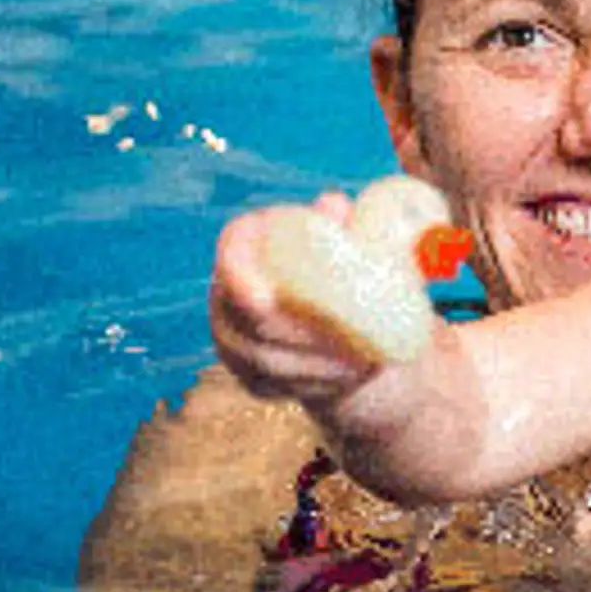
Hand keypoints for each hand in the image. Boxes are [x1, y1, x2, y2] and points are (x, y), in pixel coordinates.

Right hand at [209, 194, 383, 405]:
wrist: (346, 327)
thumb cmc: (350, 273)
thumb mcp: (357, 244)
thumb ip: (345, 224)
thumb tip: (332, 205)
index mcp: (250, 244)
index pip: (232, 251)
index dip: (240, 275)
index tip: (267, 300)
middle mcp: (228, 290)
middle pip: (252, 319)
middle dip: (303, 335)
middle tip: (352, 342)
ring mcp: (232, 336)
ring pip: (265, 360)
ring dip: (315, 365)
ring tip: (361, 363)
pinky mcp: (247, 374)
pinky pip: (273, 386)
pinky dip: (313, 385)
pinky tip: (346, 378)